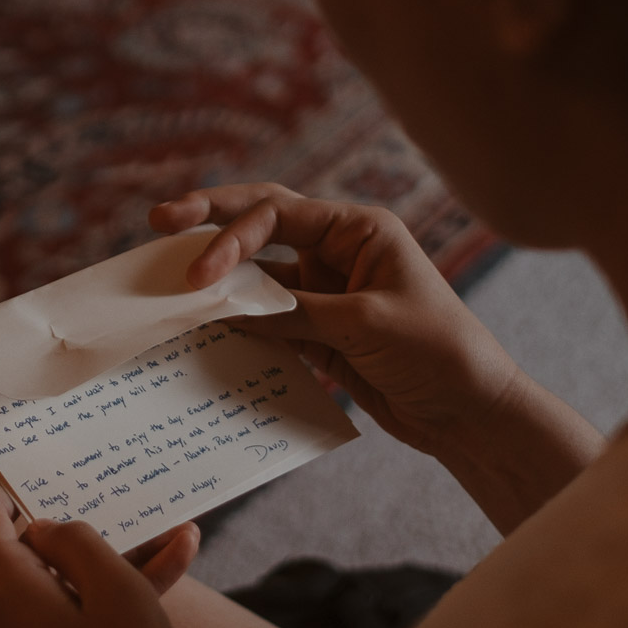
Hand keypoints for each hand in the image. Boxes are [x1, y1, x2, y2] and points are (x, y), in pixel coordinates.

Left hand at [0, 485, 217, 627]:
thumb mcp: (118, 591)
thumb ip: (79, 542)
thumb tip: (48, 530)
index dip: (9, 484)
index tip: (44, 460)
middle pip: (24, 551)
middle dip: (83, 522)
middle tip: (123, 493)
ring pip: (57, 586)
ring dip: (112, 561)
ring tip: (177, 536)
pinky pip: (66, 623)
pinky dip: (107, 602)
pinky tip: (171, 572)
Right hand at [152, 183, 516, 461]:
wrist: (470, 412)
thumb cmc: (437, 351)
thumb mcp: (364, 325)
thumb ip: (294, 313)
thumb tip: (226, 308)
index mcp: (358, 229)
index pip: (278, 215)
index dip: (230, 237)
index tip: (197, 275)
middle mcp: (338, 251)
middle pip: (261, 225)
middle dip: (211, 222)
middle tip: (157, 219)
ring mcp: (325, 291)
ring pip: (257, 275)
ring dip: (219, 279)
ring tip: (167, 283)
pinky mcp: (318, 332)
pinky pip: (265, 319)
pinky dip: (235, 323)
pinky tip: (203, 329)